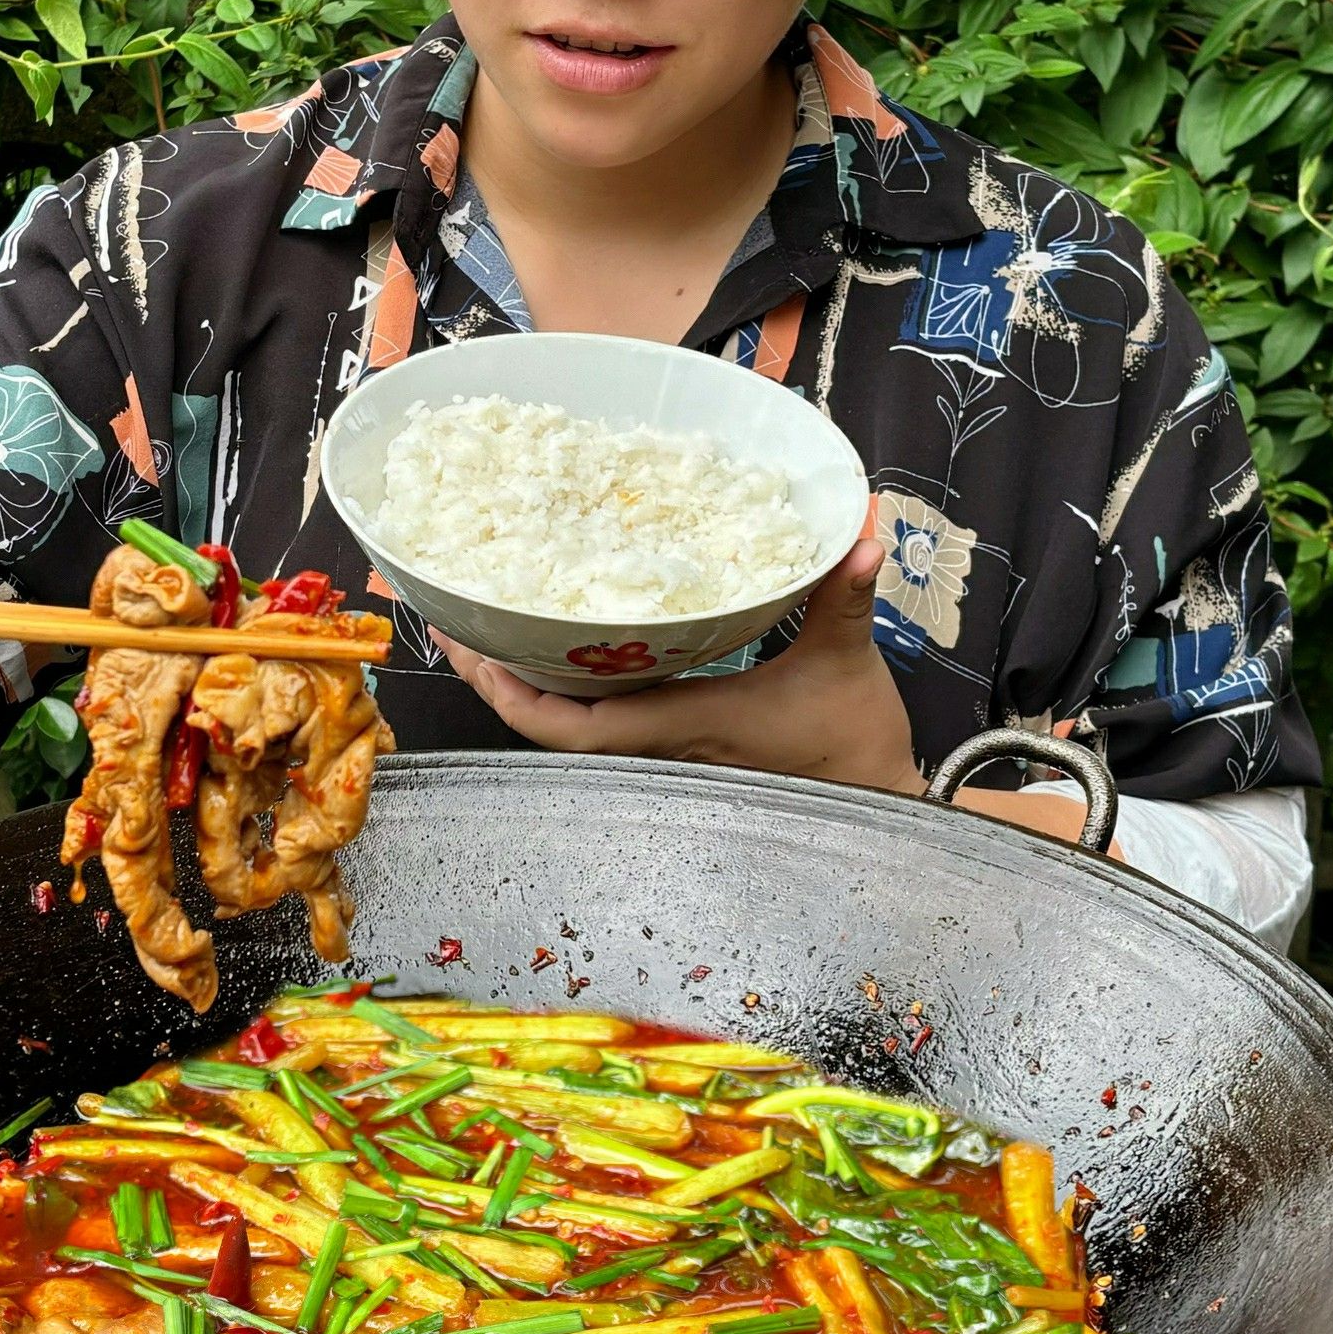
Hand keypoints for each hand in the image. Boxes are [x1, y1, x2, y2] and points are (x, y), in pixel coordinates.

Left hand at [435, 531, 923, 793]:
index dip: (511, 694)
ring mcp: (665, 745)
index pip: (573, 727)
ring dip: (523, 683)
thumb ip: (844, 592)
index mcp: (682, 723)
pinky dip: (566, 686)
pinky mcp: (679, 738)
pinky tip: (555, 643)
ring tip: (485, 626)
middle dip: (495, 678)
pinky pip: (602, 718)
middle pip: (550, 725)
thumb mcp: (847, 657)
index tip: (474, 647)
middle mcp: (660, 741)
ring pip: (571, 725)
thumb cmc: (855, 741)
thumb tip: (861, 534)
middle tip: (457, 619)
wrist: (875, 798)